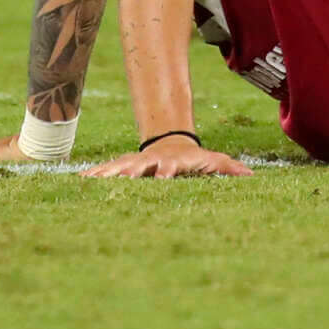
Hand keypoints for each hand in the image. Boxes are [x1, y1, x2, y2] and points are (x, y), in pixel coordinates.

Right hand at [82, 136, 251, 178]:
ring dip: (105, 174)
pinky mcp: (122, 168)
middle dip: (130, 172)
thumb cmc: (194, 159)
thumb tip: (251, 174)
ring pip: (118, 168)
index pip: (169, 167)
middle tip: (121, 180)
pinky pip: (105, 172)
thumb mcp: (212, 161)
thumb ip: (229, 168)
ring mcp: (135, 163)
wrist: (171, 144)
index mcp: (172, 163)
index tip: (162, 178)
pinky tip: (78, 183)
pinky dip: (93, 176)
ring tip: (89, 182)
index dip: (167, 172)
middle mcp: (151, 162)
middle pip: (139, 166)